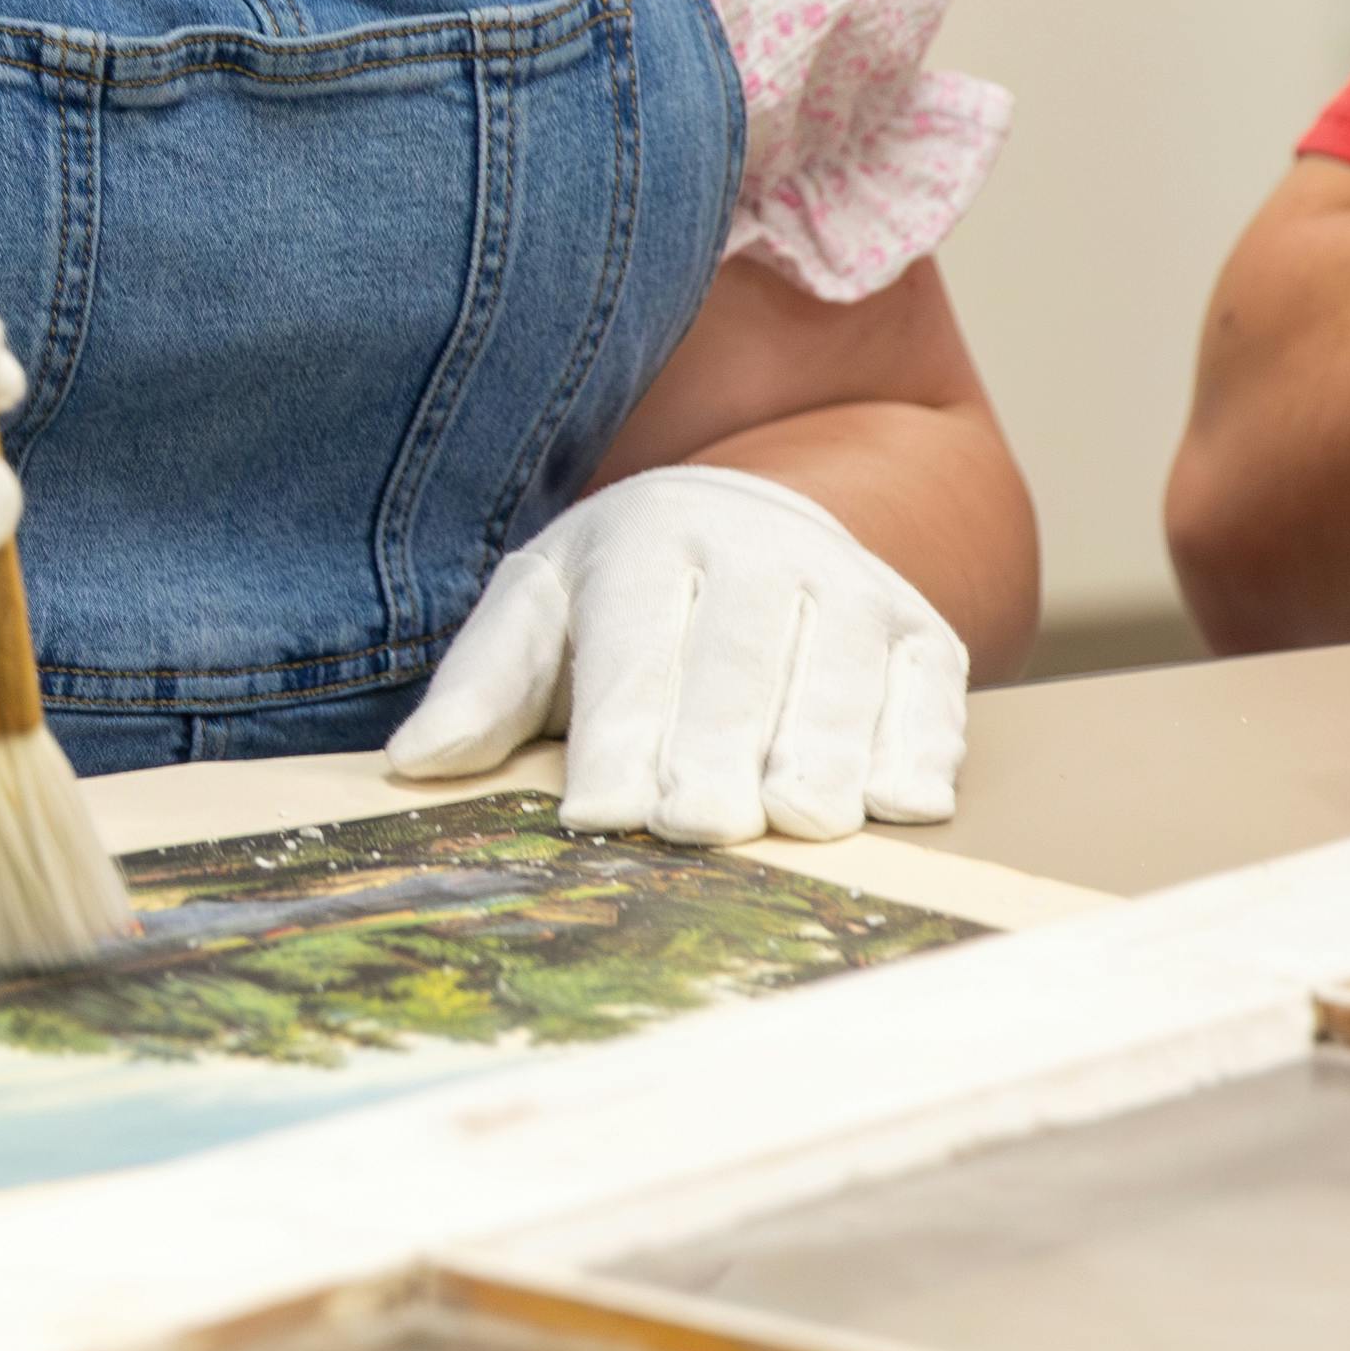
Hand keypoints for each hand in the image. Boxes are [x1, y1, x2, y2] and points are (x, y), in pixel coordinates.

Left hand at [376, 464, 963, 842]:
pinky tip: (898, 803)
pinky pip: (932, 694)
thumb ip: (484, 685)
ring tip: (803, 825)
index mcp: (653, 541)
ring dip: (824, 753)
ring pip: (841, 679)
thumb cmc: (623, 593)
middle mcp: (764, 553)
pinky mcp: (924, 635)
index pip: (634, 645)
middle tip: (699, 829)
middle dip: (720, 747)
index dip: (617, 732)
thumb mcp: (541, 609)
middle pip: (740, 664)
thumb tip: (417, 764)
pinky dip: (919, 746)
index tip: (597, 813)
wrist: (753, 522)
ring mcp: (853, 591)